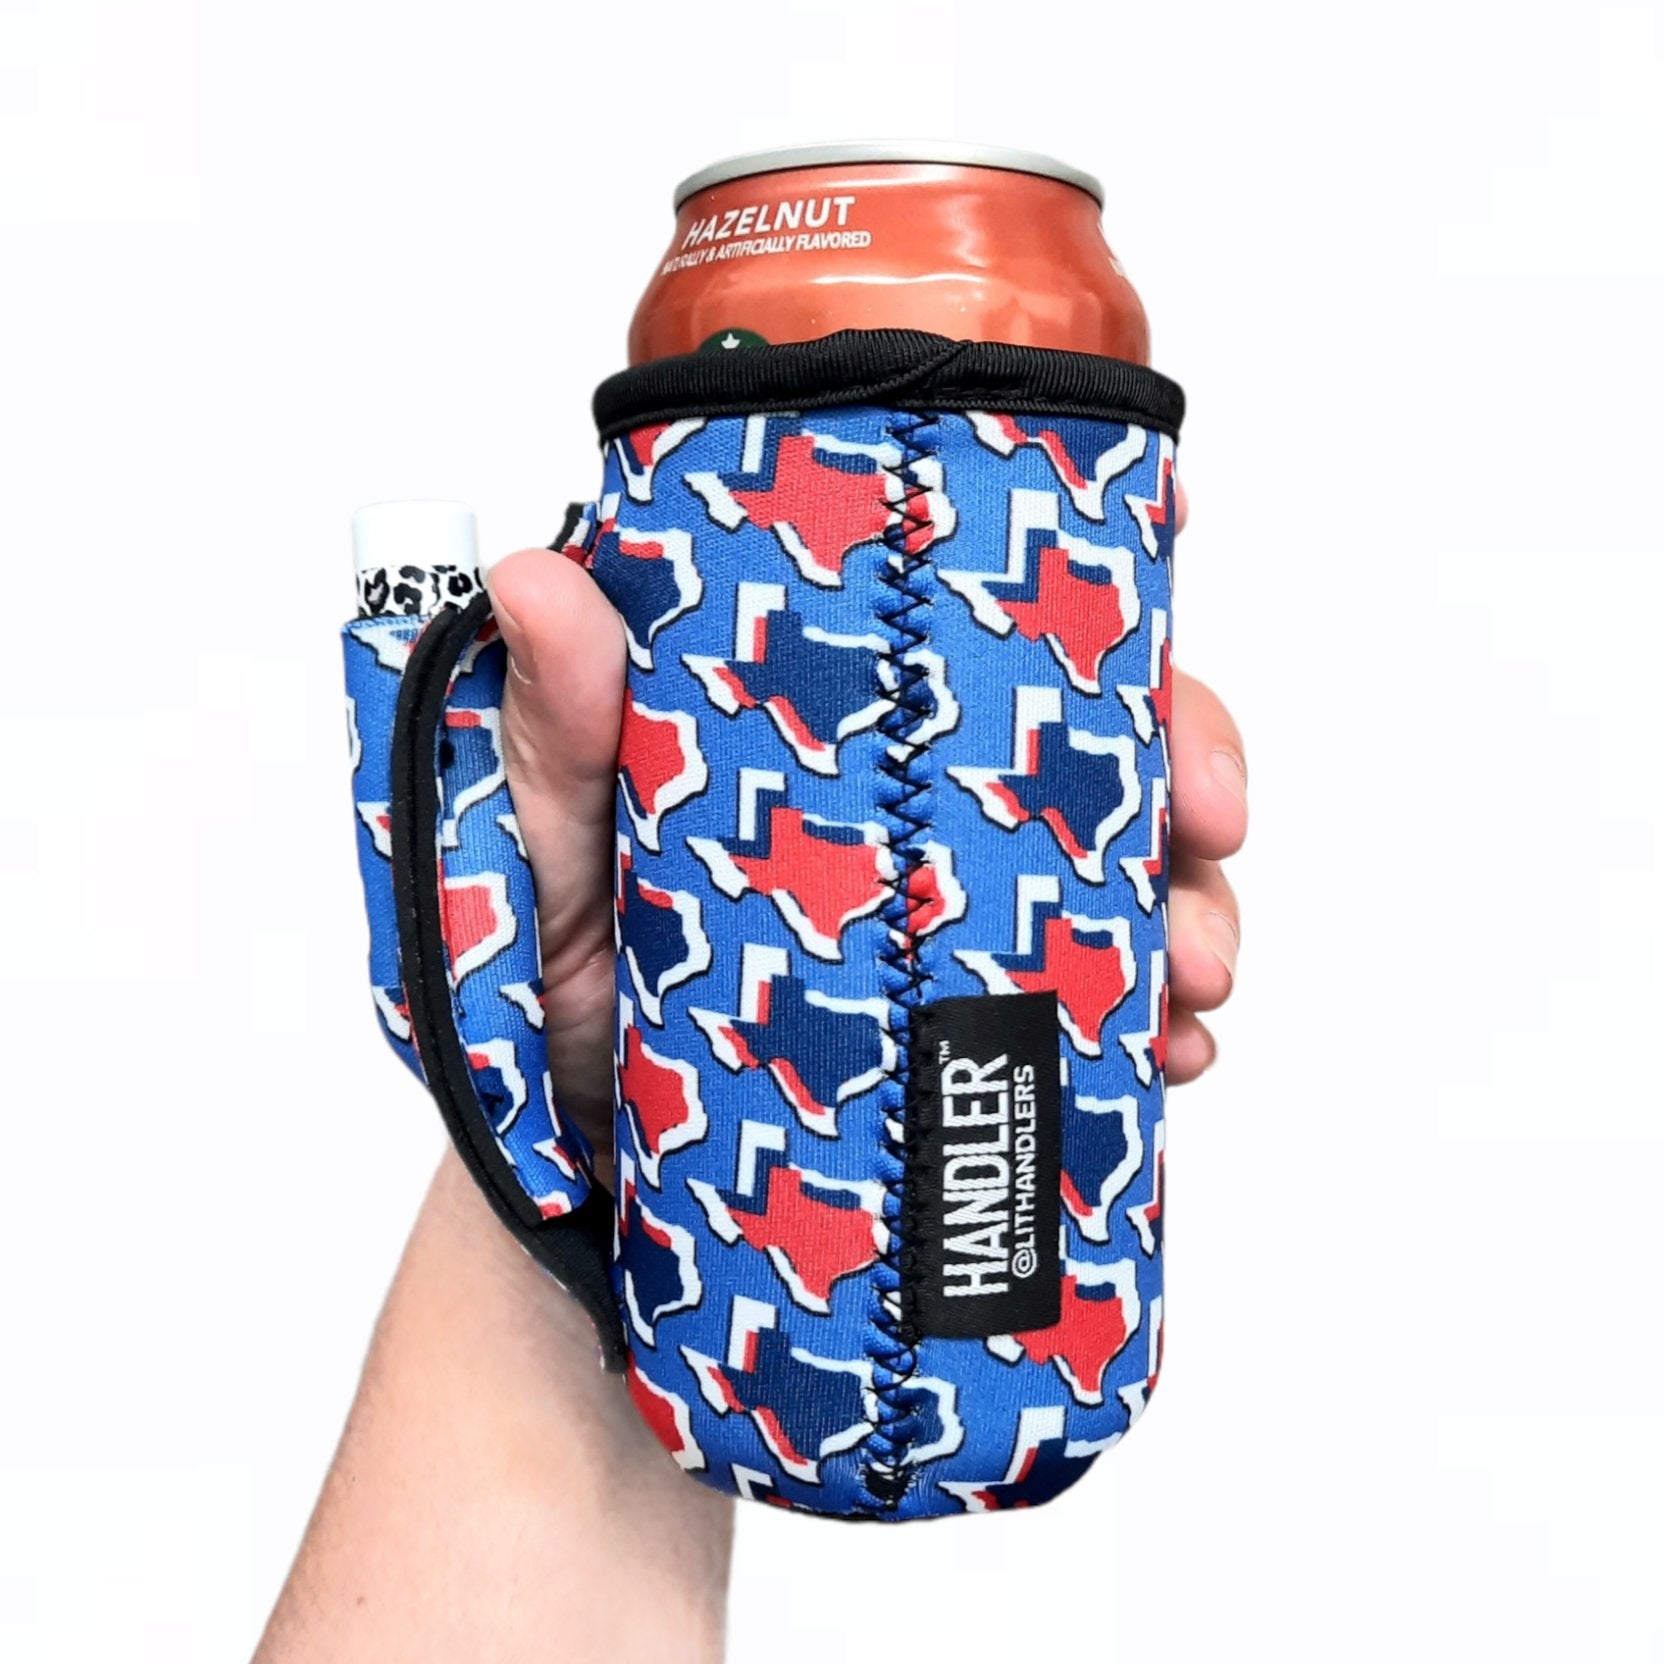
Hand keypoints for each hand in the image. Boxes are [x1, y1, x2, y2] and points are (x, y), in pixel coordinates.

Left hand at [485, 479, 1244, 1118]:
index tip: (1179, 547)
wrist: (604, 1159)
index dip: (1084, 567)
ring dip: (1193, 903)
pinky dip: (1164, 1018)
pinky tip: (1174, 1050)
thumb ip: (560, 733)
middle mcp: (918, 786)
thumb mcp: (551, 848)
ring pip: (1131, 857)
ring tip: (1194, 977)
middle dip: (1185, 757)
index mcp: (837, 710)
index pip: (973, 601)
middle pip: (1096, 723)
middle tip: (1208, 826)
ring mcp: (966, 898)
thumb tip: (537, 578)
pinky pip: (1114, 992)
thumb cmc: (572, 986)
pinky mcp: (990, 1008)